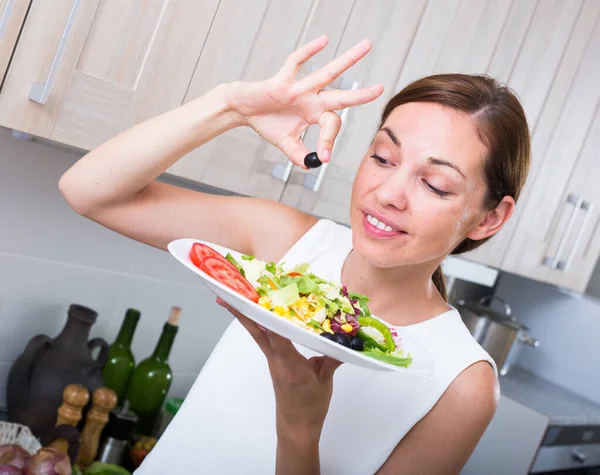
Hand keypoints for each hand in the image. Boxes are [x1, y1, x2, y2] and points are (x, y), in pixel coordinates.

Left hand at [217, 298, 341, 440]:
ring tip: (235, 299)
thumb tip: (345, 339)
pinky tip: (258, 316)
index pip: (278, 337)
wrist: (297, 427)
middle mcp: (277, 359)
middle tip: (228, 295)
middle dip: (244, 314)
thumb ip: (332, 358)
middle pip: (258, 332)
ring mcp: (273, 360)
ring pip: (259, 334)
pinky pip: (266, 340)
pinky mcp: (274, 362)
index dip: (270, 319)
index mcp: (290, 365)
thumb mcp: (325, 380)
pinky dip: (260, 326)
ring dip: (248, 317)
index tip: (261, 300)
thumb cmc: (311, 406)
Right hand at [227, 35, 383, 166]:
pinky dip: (309, 51)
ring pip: (327, 73)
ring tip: (366, 46)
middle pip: (341, 95)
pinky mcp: (283, 80)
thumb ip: (298, 154)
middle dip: (361, 94)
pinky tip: (325, 40)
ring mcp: (299, 88)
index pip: (331, 125)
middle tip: (381, 88)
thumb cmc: (267, 123)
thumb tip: (311, 165)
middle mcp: (312, 99)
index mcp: (315, 114)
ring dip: (348, 60)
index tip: (323, 157)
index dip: (328, 141)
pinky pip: (297, 62)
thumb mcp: (285, 143)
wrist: (244, 109)